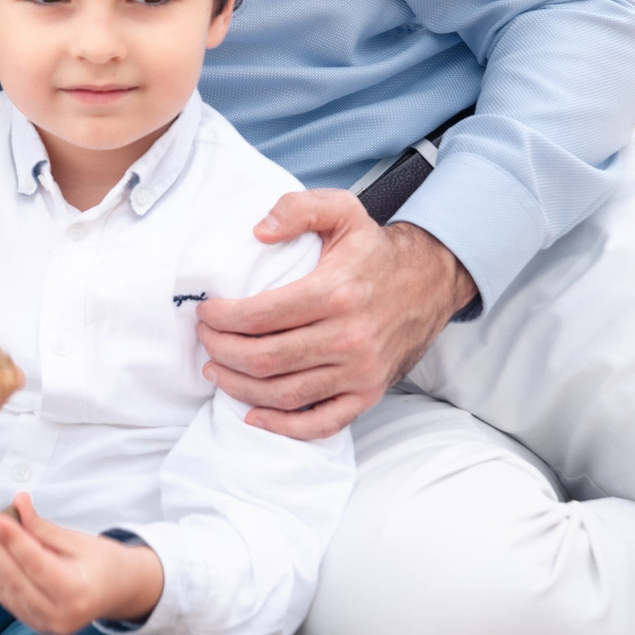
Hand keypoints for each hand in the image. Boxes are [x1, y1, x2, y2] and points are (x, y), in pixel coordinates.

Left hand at [0, 494, 164, 634]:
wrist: (119, 592)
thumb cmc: (102, 562)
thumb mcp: (78, 540)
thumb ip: (43, 527)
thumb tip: (18, 501)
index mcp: (78, 593)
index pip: (37, 565)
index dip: (12, 541)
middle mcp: (61, 616)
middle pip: (16, 579)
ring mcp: (47, 625)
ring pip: (7, 590)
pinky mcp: (36, 625)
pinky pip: (8, 598)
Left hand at [194, 190, 479, 439]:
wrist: (430, 281)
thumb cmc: (374, 250)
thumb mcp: (341, 210)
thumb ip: (297, 208)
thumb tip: (258, 231)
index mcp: (335, 293)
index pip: (261, 316)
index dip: (222, 318)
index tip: (205, 311)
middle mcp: (350, 337)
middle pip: (265, 359)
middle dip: (222, 351)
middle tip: (204, 339)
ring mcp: (361, 371)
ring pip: (284, 394)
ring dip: (239, 387)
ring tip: (215, 370)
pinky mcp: (369, 393)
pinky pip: (322, 422)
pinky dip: (283, 427)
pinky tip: (253, 416)